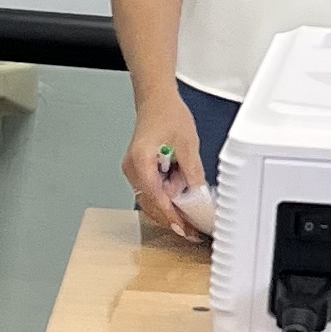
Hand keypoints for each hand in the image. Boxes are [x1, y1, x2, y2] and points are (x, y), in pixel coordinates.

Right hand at [124, 99, 204, 241]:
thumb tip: (198, 193)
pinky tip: (180, 198)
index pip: (156, 197)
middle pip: (150, 204)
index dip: (171, 215)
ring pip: (150, 200)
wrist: (156, 101)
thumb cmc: (167, 115)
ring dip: (169, 207)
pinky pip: (152, 191)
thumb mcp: (187, 143)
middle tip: (191, 230)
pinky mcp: (140, 171)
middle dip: (171, 217)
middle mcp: (132, 169)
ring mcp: (134, 171)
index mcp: (141, 161)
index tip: (184, 228)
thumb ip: (192, 171)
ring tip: (189, 212)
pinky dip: (166, 197)